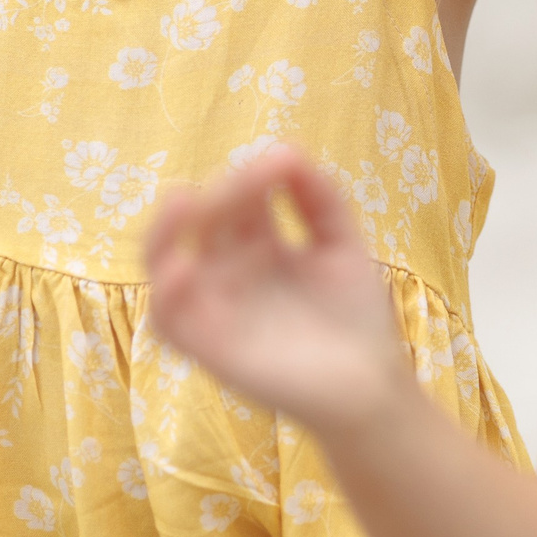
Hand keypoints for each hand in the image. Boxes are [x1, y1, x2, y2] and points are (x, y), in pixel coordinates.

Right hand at [145, 146, 413, 438]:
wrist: (373, 387)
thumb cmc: (355, 319)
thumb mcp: (341, 246)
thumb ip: (319, 199)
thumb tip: (288, 148)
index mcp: (258, 245)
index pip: (239, 197)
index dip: (252, 174)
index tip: (285, 161)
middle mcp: (229, 272)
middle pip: (204, 221)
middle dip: (223, 193)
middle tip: (258, 179)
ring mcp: (216, 308)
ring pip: (164, 263)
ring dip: (165, 231)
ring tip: (183, 201)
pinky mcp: (210, 349)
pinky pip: (170, 321)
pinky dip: (166, 293)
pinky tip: (183, 266)